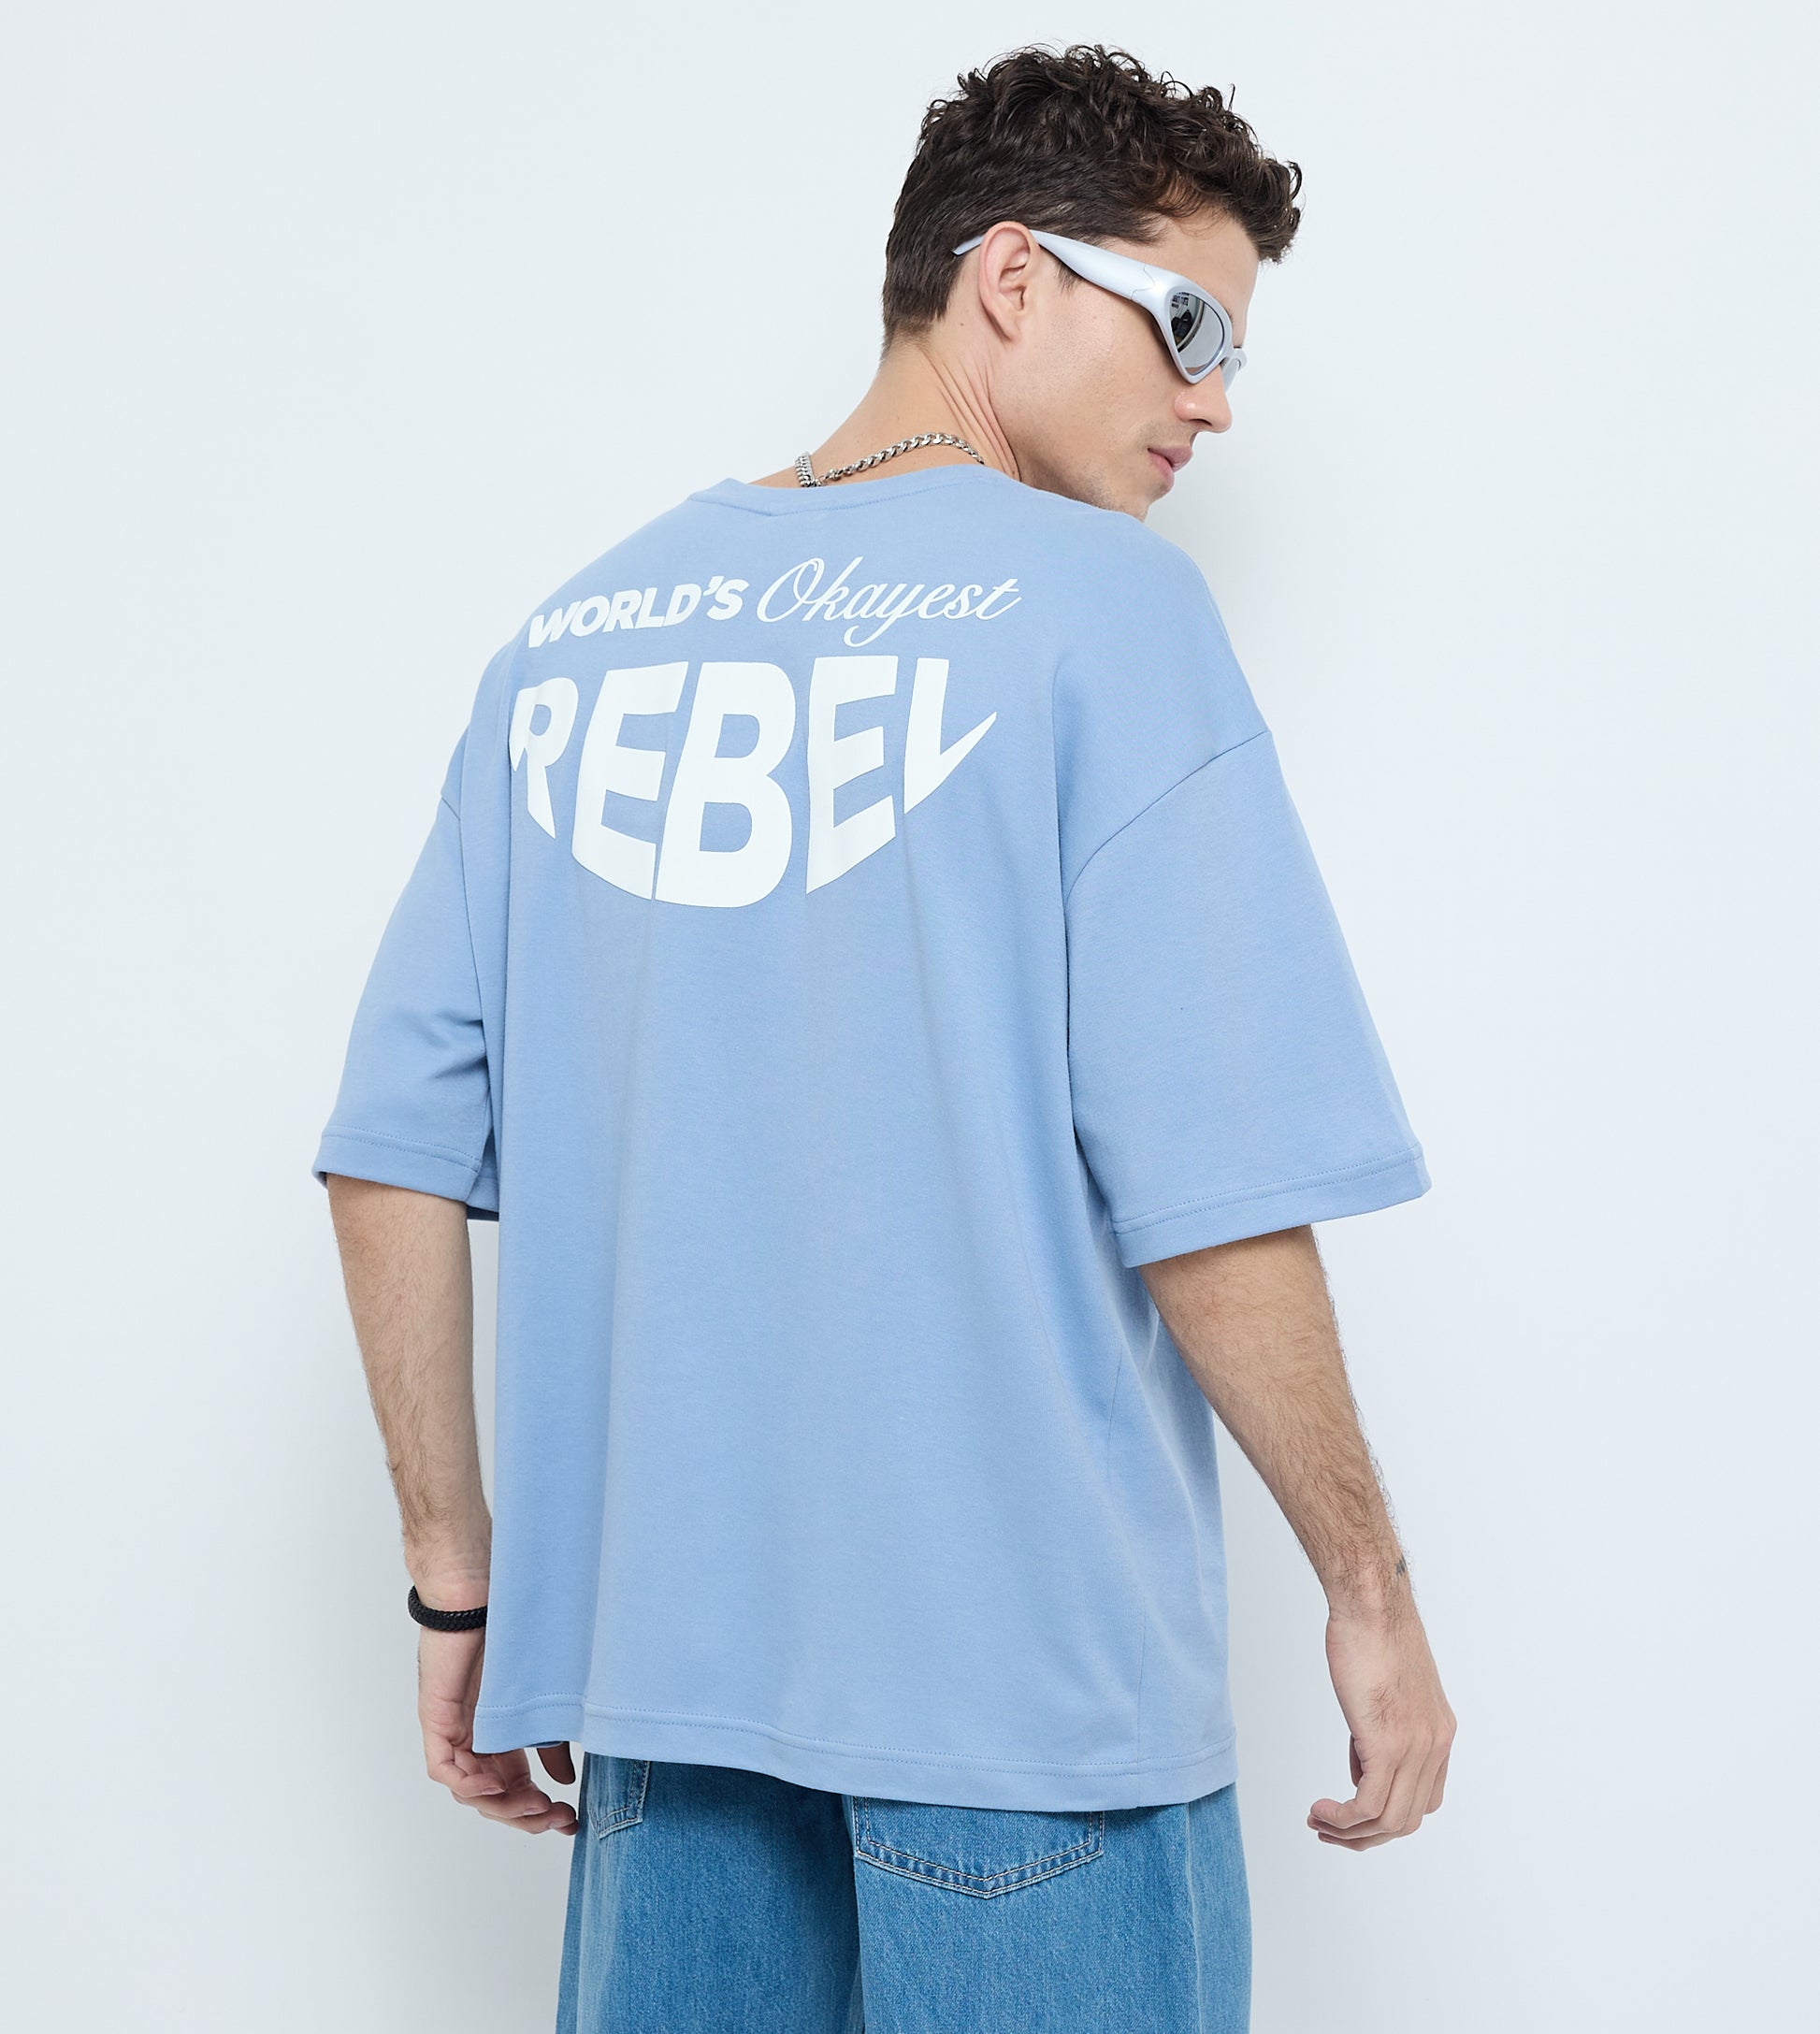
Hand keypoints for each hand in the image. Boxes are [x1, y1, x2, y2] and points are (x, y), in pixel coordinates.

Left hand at [416, 1616, 577, 1835]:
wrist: (481, 1596)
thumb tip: (566, 1781)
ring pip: (469, 1790)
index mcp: (496, 1735)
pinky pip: (444, 1768)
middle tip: (557, 1820)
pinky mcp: (436, 1719)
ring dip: (503, 1805)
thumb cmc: (510, 1635)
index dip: (537, 1809)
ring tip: (536, 1807)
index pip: (512, 1788)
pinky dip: (470, 1783)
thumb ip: (549, 1742)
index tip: (570, 1820)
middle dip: (525, 1815)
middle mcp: (472, 1739)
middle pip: (492, 1798)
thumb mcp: (540, 1700)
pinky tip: (497, 1786)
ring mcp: (452, 1731)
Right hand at [1308, 1601, 1455, 1849]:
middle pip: (1407, 1819)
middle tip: (1329, 1828)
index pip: (1424, 1799)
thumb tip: (1363, 1763)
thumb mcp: (1387, 1690)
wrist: (1372, 1605)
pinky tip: (1320, 1811)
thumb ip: (1383, 1729)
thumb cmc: (1372, 1634)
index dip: (1387, 1814)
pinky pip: (1369, 1806)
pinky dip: (1343, 1819)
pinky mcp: (1388, 1745)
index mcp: (1439, 1734)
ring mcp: (1416, 1748)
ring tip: (1318, 1822)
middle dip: (1366, 1835)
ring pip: (1389, 1821)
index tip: (1352, 1809)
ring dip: (1350, 1832)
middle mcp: (1435, 1747)